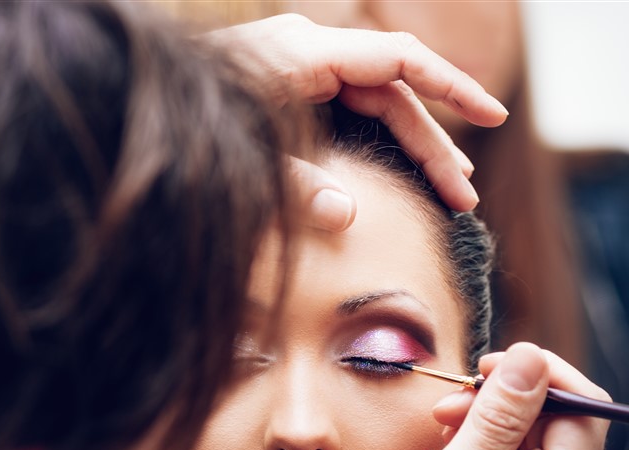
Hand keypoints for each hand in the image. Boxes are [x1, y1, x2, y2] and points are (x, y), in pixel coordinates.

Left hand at [205, 13, 507, 226]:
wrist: (135, 109)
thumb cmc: (184, 130)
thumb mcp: (238, 161)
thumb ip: (291, 185)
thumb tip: (346, 216)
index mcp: (304, 54)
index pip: (400, 60)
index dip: (452, 87)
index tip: (494, 115)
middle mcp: (308, 53)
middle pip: (394, 93)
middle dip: (433, 144)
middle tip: (465, 198)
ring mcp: (299, 70)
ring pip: (377, 105)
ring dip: (414, 147)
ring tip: (450, 192)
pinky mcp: (290, 90)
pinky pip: (352, 110)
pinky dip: (381, 141)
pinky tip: (405, 172)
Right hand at [325, 343, 607, 449]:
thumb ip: (498, 418)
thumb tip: (530, 358)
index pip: (585, 408)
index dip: (542, 373)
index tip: (489, 365)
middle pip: (562, 421)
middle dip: (506, 399)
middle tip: (447, 406)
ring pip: (540, 440)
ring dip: (494, 423)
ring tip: (443, 432)